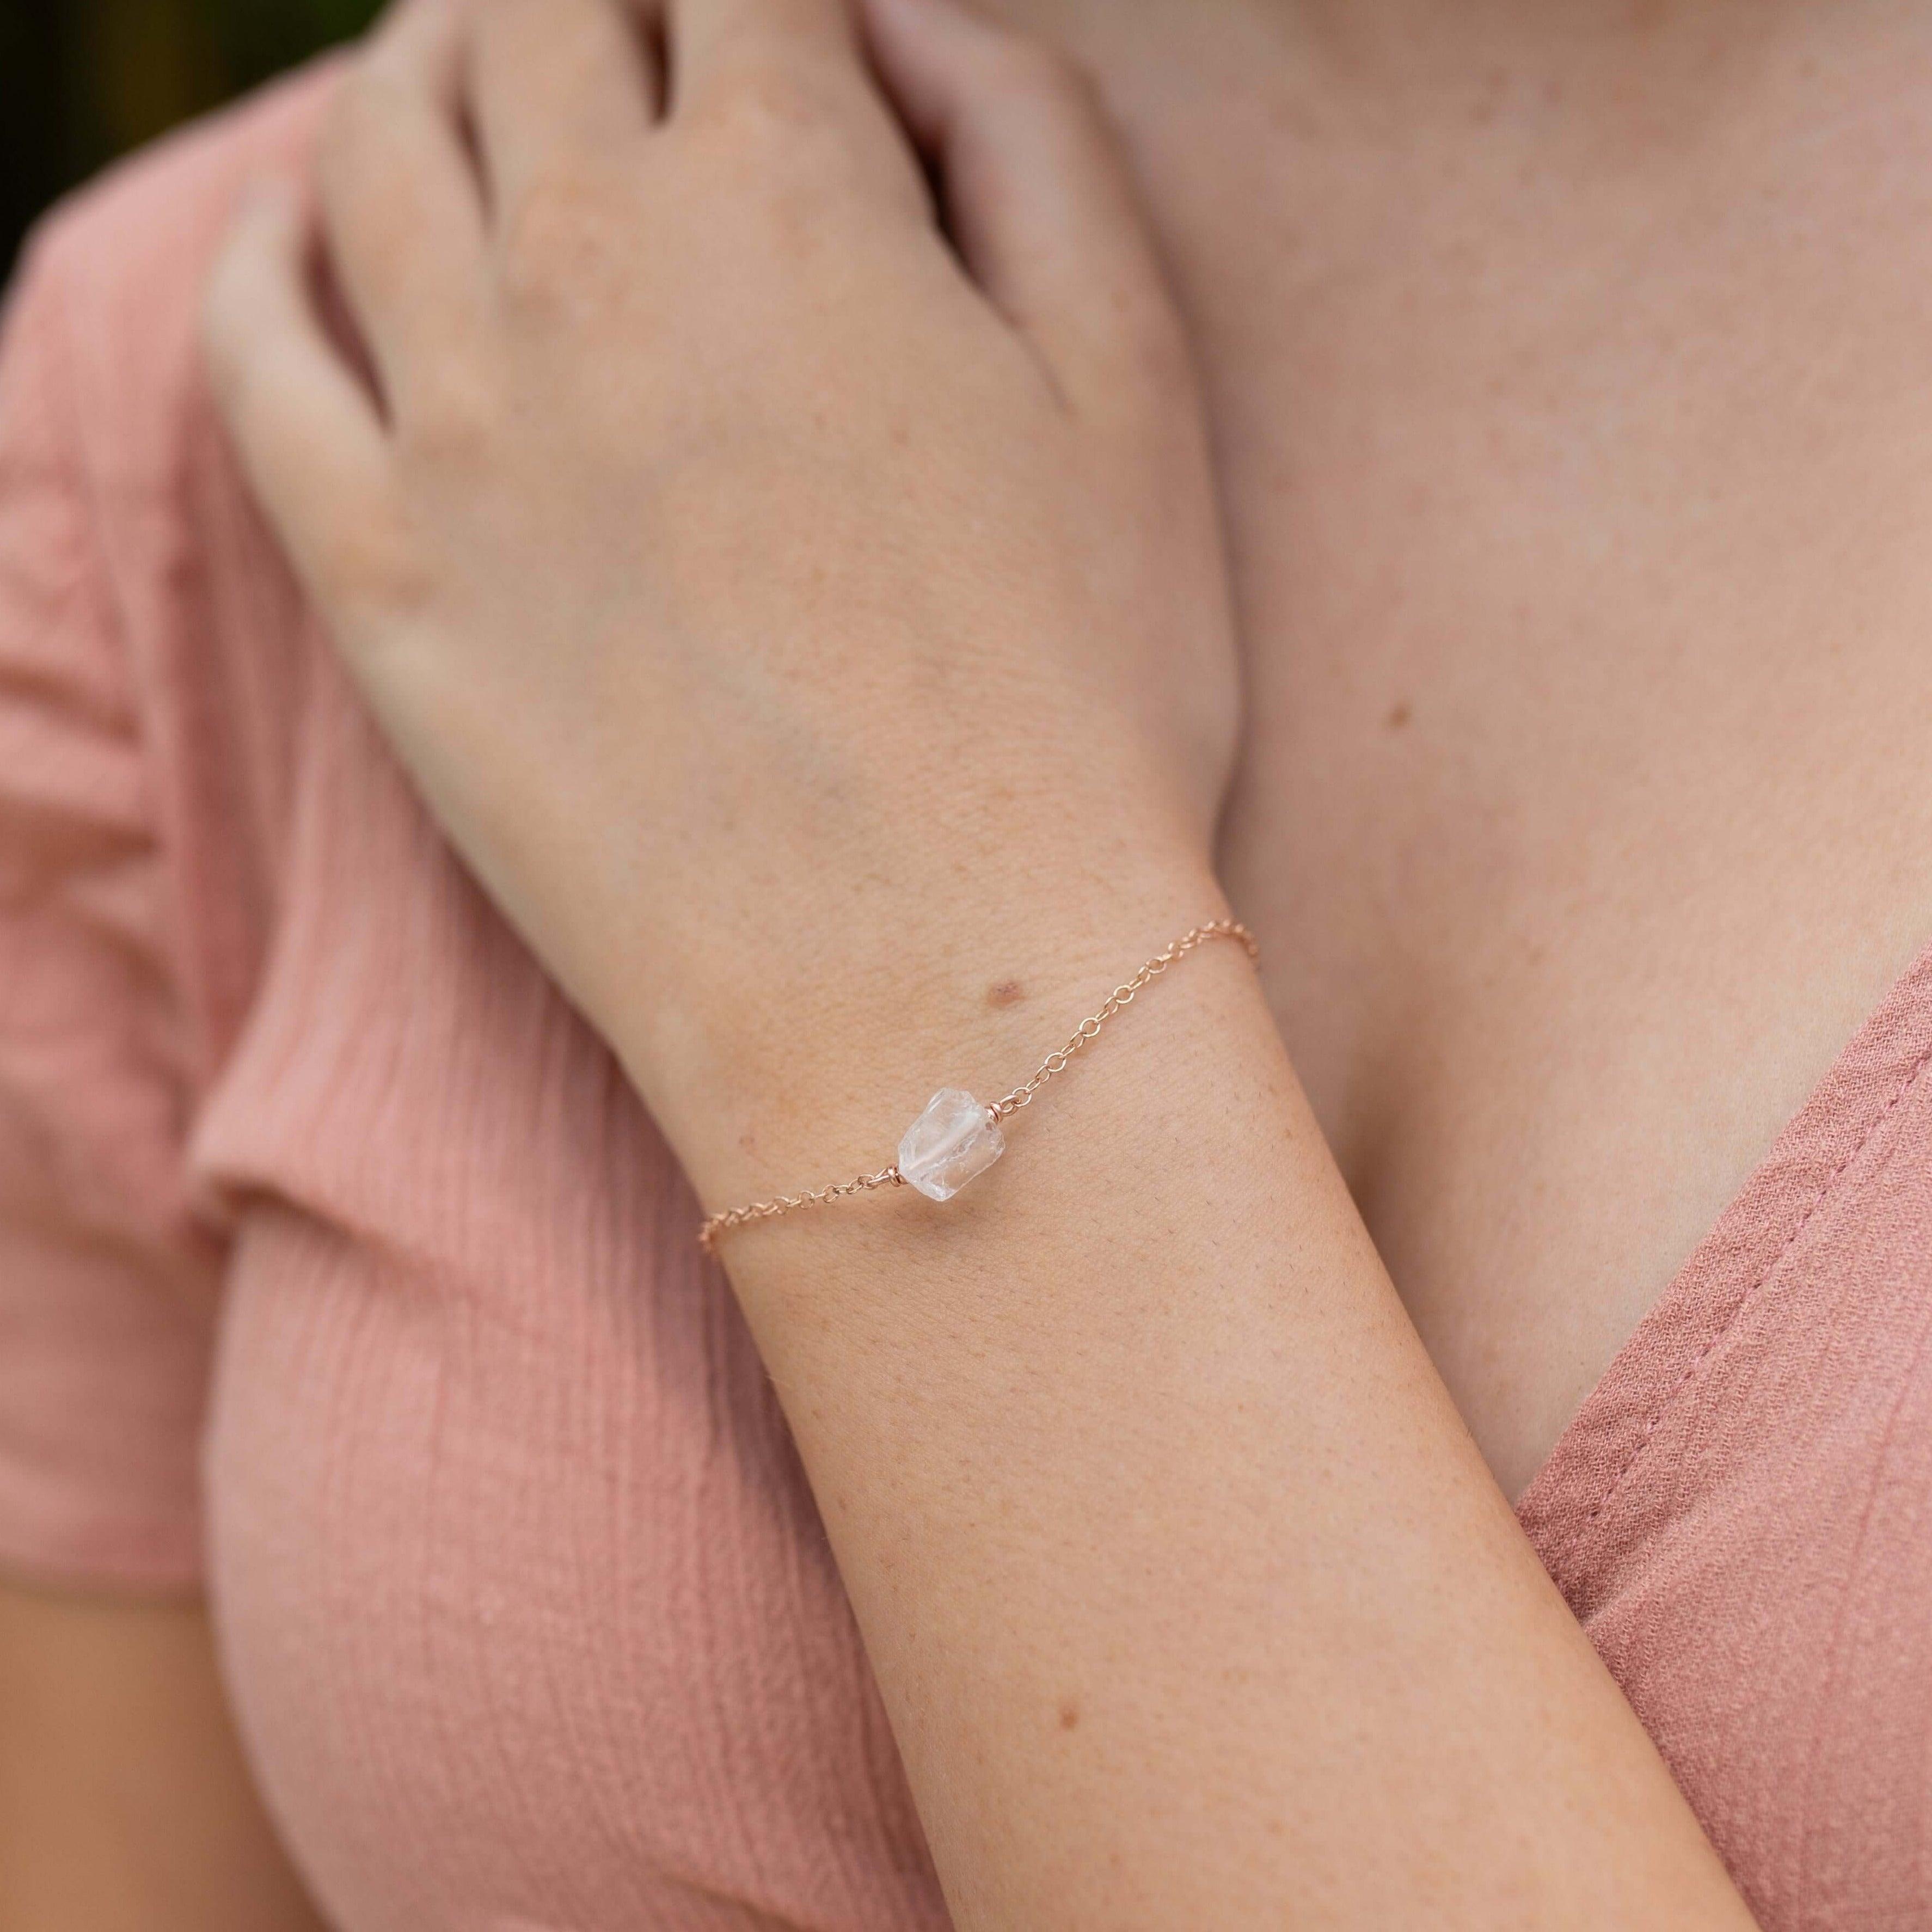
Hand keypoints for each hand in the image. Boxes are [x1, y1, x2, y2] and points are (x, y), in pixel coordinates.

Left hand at [201, 0, 1236, 1199]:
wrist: (943, 986)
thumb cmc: (1087, 707)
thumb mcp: (1137, 385)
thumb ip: (1030, 140)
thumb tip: (894, 22)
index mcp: (797, 194)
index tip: (786, 31)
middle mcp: (595, 266)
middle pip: (536, 17)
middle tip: (628, 24)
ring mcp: (461, 424)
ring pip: (378, 145)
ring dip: (424, 69)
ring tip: (468, 76)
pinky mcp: (383, 581)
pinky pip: (263, 350)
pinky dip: (272, 251)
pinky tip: (305, 233)